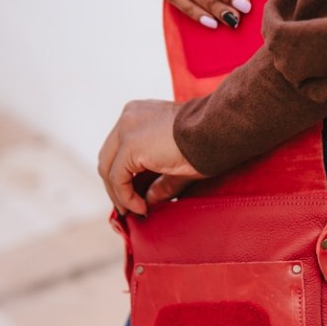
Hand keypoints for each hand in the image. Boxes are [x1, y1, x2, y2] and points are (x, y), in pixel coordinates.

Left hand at [97, 100, 206, 215]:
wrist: (218, 132)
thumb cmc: (208, 142)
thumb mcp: (177, 162)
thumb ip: (160, 181)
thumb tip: (148, 201)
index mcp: (139, 114)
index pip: (118, 148)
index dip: (122, 175)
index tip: (134, 197)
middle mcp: (128, 116)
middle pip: (108, 158)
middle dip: (116, 186)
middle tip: (128, 207)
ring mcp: (127, 129)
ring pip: (108, 168)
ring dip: (119, 194)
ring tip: (134, 211)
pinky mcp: (130, 145)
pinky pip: (118, 178)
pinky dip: (126, 196)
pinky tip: (141, 208)